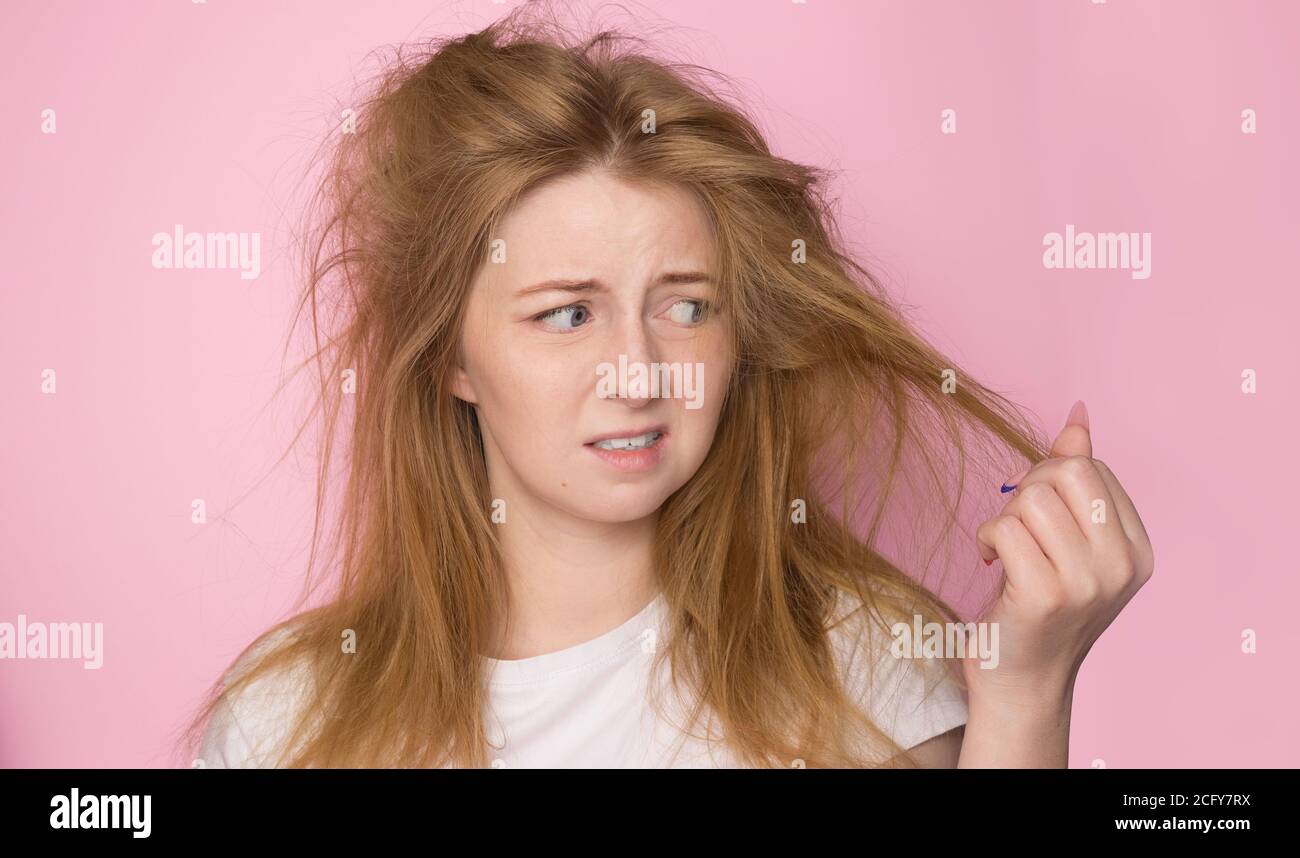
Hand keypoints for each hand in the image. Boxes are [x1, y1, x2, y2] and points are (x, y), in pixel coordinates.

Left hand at [964, 400, 1154, 708]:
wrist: (1021, 680)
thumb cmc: (1037, 604)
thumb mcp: (1067, 539)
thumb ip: (1076, 479)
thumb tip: (1077, 416)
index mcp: (1137, 549)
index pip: (1091, 467)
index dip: (1047, 475)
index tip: (1032, 510)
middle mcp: (1122, 566)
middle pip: (1066, 472)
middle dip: (1027, 487)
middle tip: (1015, 524)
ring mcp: (1087, 583)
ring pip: (1032, 498)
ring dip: (1003, 517)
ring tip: (1005, 549)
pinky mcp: (1045, 597)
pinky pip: (1005, 528)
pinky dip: (986, 538)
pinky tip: (991, 562)